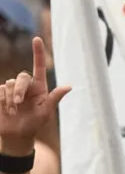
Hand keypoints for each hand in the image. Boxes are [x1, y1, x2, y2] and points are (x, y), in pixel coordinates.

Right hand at [0, 38, 70, 154]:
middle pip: (20, 77)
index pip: (38, 66)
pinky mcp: (1, 93)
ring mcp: (12, 89)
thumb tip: (69, 86)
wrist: (17, 134)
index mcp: (39, 87)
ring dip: (11, 99)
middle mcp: (26, 86)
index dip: (38, 52)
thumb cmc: (34, 124)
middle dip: (19, 90)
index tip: (37, 38)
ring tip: (14, 111)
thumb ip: (54, 98)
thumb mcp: (46, 112)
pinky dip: (3, 100)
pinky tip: (7, 110)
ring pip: (9, 84)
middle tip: (19, 104)